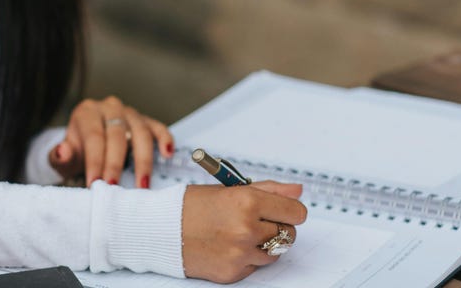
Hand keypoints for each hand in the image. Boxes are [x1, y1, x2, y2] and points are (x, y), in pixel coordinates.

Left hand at [48, 96, 173, 187]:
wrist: (88, 142)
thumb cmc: (77, 151)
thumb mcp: (64, 155)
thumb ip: (60, 156)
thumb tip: (63, 151)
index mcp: (87, 112)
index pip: (93, 137)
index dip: (95, 161)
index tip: (94, 183)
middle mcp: (109, 108)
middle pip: (117, 135)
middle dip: (115, 163)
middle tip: (113, 187)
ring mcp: (129, 113)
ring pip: (140, 132)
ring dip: (142, 160)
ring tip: (142, 184)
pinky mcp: (145, 120)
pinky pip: (157, 127)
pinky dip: (164, 139)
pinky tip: (167, 153)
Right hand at [182, 181, 306, 282]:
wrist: (163, 230)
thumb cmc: (194, 205)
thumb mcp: (231, 188)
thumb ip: (269, 190)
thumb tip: (297, 191)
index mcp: (248, 201)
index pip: (296, 212)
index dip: (291, 210)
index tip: (284, 210)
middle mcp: (246, 229)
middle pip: (288, 233)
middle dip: (277, 226)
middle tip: (258, 220)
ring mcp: (240, 253)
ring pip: (276, 252)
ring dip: (265, 243)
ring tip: (241, 232)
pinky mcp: (233, 272)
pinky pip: (256, 266)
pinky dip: (249, 257)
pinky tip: (230, 245)